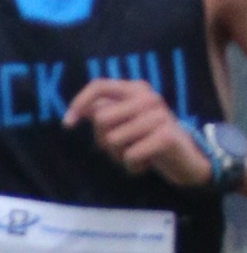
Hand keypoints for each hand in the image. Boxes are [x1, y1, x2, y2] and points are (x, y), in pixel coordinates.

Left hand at [64, 79, 211, 186]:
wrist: (185, 159)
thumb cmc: (146, 139)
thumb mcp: (123, 122)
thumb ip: (102, 112)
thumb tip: (76, 112)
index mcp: (135, 89)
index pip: (99, 86)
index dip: (79, 103)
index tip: (68, 124)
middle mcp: (148, 97)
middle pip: (101, 119)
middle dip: (103, 140)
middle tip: (122, 145)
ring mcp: (159, 115)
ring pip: (112, 140)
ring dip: (118, 155)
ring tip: (137, 152)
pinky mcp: (166, 136)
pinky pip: (129, 155)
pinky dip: (132, 166)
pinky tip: (146, 163)